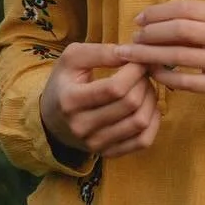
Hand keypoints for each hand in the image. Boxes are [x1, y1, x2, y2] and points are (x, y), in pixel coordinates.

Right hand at [40, 42, 160, 159]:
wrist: (50, 118)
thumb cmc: (65, 82)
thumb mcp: (72, 58)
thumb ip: (100, 52)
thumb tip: (130, 52)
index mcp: (70, 100)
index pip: (115, 87)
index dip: (135, 71)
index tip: (139, 60)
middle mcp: (81, 126)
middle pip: (130, 104)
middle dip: (144, 82)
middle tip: (143, 72)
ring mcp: (95, 143)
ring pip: (140, 122)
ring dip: (151, 100)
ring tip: (145, 87)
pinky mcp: (108, 153)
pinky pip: (142, 141)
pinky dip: (153, 122)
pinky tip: (148, 107)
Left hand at [118, 0, 204, 110]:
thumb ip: (203, 18)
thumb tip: (159, 18)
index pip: (185, 8)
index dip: (157, 13)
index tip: (139, 19)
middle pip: (180, 30)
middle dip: (149, 34)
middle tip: (132, 39)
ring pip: (179, 56)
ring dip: (150, 55)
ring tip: (133, 55)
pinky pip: (187, 82)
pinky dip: (165, 77)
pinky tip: (153, 74)